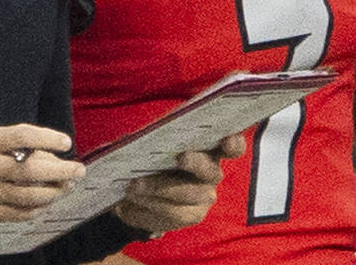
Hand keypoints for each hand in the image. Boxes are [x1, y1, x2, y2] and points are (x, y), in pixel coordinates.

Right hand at [0, 124, 85, 225]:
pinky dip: (40, 207)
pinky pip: (23, 213)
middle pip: (31, 169)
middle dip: (61, 170)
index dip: (48, 138)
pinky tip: (48, 200)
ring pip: (30, 195)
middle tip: (78, 169)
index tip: (66, 142)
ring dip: (55, 191)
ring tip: (67, 185)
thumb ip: (16, 143)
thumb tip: (53, 152)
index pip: (22, 136)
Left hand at [112, 133, 245, 235]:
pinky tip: (122, 205)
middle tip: (179, 157)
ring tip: (132, 187)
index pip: (233, 147)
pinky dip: (141, 212)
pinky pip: (165, 220)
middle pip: (209, 173)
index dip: (234, 143)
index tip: (227, 138)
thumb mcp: (158, 138)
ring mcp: (202, 200)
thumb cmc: (157, 151)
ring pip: (184, 201)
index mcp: (210, 149)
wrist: (147, 183)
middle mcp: (212, 176)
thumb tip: (135, 137)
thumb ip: (157, 134)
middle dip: (194, 163)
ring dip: (156, 193)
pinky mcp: (186, 219)